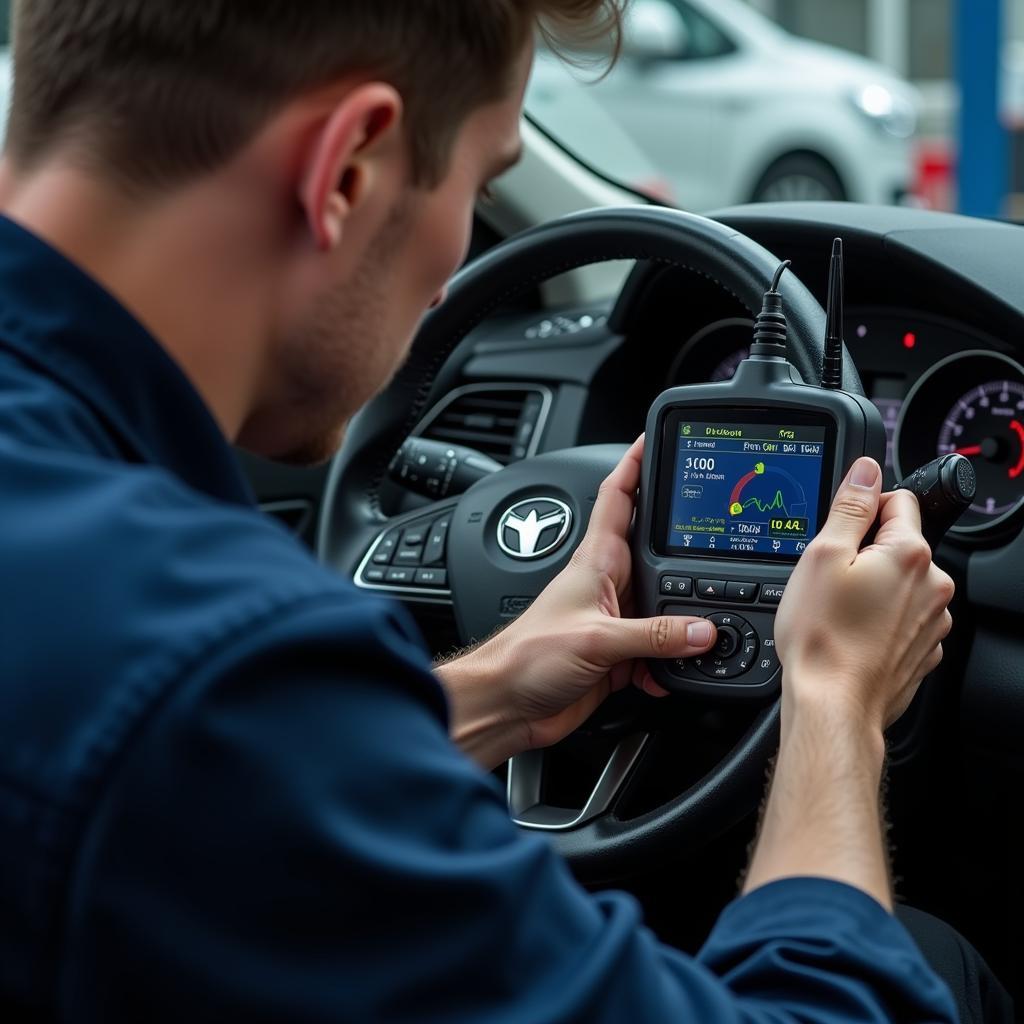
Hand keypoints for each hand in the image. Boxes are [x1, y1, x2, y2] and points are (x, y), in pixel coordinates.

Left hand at [439, 437, 715, 767]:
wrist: (508, 703)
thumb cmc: (529, 657)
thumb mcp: (596, 639)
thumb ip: (653, 635)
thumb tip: (702, 631)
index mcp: (596, 560)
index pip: (618, 495)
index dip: (636, 462)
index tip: (655, 437)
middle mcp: (608, 583)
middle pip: (656, 550)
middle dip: (686, 544)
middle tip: (718, 533)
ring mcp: (615, 618)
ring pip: (665, 605)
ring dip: (683, 619)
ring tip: (707, 627)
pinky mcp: (618, 654)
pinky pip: (658, 651)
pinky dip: (669, 663)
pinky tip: (669, 675)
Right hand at [775, 457, 954, 731]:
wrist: (833, 704)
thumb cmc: (823, 637)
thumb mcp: (822, 556)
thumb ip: (850, 506)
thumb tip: (867, 471)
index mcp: (910, 554)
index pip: (896, 500)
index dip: (860, 511)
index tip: (839, 536)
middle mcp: (932, 585)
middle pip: (898, 544)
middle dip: (865, 553)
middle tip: (830, 580)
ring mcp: (932, 620)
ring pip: (899, 582)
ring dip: (873, 588)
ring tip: (839, 612)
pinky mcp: (922, 649)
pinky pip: (901, 617)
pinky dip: (879, 619)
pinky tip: (852, 633)